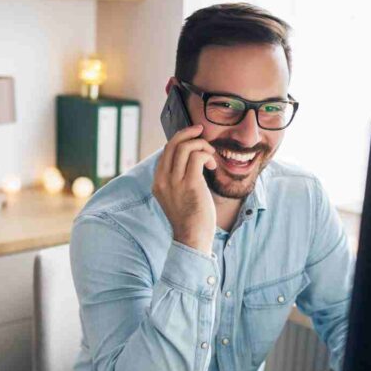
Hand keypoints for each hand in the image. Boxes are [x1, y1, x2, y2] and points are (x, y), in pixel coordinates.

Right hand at [152, 124, 217, 253]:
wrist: (192, 238)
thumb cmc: (190, 219)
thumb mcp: (177, 196)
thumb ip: (179, 179)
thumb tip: (192, 160)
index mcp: (158, 182)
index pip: (166, 151)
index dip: (180, 140)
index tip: (193, 138)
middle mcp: (162, 180)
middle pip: (172, 144)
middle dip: (188, 133)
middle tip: (201, 131)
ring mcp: (174, 182)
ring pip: (185, 147)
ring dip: (202, 146)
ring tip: (211, 157)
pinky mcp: (189, 184)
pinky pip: (197, 157)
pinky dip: (207, 155)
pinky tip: (213, 166)